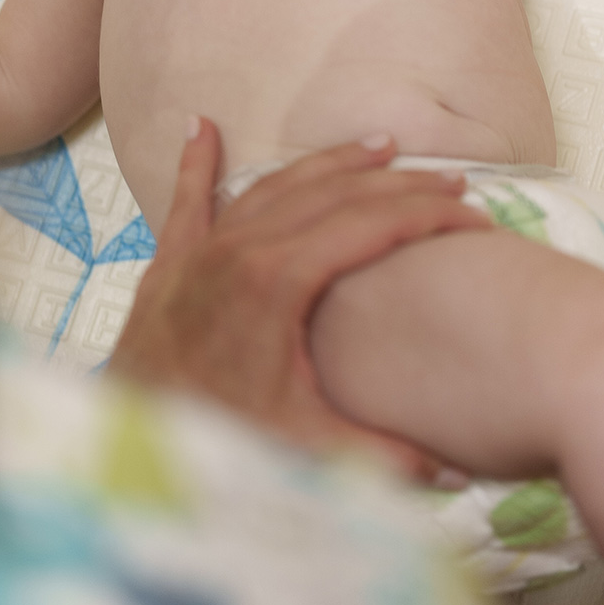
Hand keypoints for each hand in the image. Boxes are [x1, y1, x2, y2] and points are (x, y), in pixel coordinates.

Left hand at [109, 118, 491, 480]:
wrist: (129, 439)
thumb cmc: (217, 442)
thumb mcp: (306, 447)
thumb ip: (381, 458)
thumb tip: (454, 478)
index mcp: (281, 281)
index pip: (374, 226)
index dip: (431, 215)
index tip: (474, 214)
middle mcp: (244, 249)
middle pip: (338, 193)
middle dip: (402, 182)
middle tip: (451, 178)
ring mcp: (205, 249)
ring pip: (280, 184)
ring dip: (334, 162)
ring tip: (380, 145)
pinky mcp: (172, 262)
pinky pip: (189, 198)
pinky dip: (197, 160)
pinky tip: (200, 126)